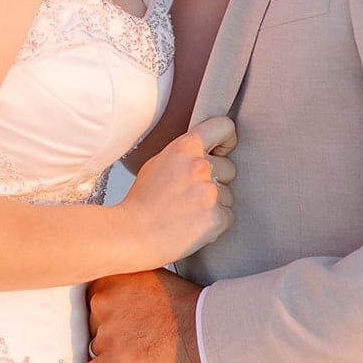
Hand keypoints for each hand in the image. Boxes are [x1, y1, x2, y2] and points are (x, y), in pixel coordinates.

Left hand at [84, 268, 202, 362]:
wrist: (205, 330)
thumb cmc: (185, 305)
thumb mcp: (150, 275)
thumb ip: (125, 279)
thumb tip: (109, 286)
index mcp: (111, 278)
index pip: (91, 296)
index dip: (104, 309)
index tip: (114, 315)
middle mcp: (103, 303)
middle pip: (93, 322)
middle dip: (110, 329)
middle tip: (134, 332)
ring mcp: (106, 333)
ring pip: (96, 346)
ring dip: (112, 349)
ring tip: (140, 346)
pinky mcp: (111, 362)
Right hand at [117, 116, 236, 267]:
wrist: (132, 235)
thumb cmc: (141, 202)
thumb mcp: (158, 162)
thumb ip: (185, 154)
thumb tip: (205, 151)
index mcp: (185, 147)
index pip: (224, 127)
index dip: (225, 140)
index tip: (220, 152)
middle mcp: (200, 165)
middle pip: (229, 168)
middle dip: (216, 180)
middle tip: (190, 194)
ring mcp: (209, 192)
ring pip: (228, 195)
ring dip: (214, 204)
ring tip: (187, 213)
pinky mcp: (216, 217)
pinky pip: (228, 216)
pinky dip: (215, 223)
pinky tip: (193, 226)